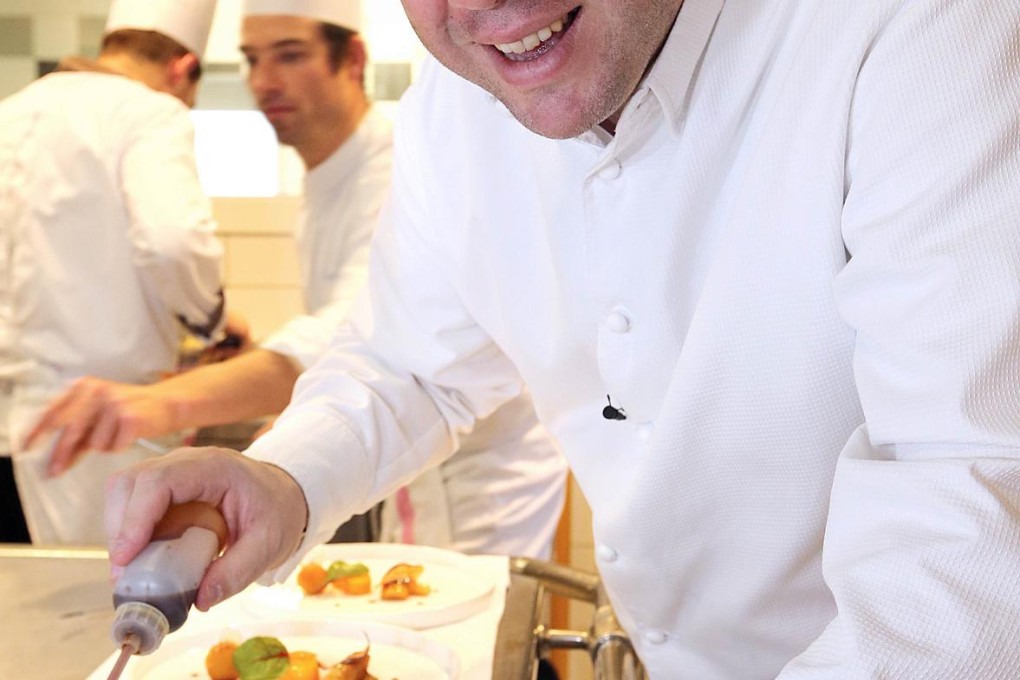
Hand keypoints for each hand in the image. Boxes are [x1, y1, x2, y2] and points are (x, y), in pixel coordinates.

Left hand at [22, 377, 179, 475]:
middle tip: (54, 472)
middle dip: (61, 455)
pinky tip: (129, 437)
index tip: (26, 448)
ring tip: (118, 436)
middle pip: (70, 431)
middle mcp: (98, 392)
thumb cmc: (131, 411)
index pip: (54, 411)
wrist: (169, 403)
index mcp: (86, 386)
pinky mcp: (130, 418)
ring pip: (94, 443)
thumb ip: (78, 430)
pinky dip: (119, 447)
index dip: (38, 431)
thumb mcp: (100, 414)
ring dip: (104, 446)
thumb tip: (55, 458)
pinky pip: (113, 447)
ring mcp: (115, 404)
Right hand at [105, 446, 307, 610]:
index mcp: (214, 468)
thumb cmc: (277, 512)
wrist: (285, 495)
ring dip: (120, 531)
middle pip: (131, 482)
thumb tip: (200, 601)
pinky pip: (132, 503)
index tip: (126, 558)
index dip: (135, 518)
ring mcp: (172, 472)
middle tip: (126, 573)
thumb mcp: (269, 545)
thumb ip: (237, 571)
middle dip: (120, 528)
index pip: (160, 481)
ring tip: (133, 571)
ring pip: (124, 491)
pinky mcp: (165, 488)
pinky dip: (128, 532)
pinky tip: (142, 561)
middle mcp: (186, 463)